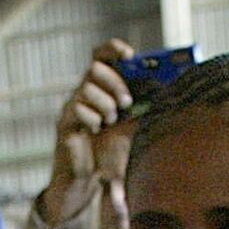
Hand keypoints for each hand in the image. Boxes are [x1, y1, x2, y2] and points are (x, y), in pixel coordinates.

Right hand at [39, 40, 137, 226]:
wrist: (86, 179)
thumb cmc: (106, 150)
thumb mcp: (129, 123)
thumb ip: (141, 105)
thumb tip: (165, 88)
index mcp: (98, 88)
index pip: (100, 56)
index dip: (113, 49)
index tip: (130, 54)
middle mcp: (82, 93)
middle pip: (94, 68)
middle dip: (115, 83)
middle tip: (126, 103)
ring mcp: (71, 107)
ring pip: (86, 88)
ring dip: (105, 104)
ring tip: (110, 121)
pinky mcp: (64, 123)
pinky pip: (77, 109)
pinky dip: (92, 119)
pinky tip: (95, 130)